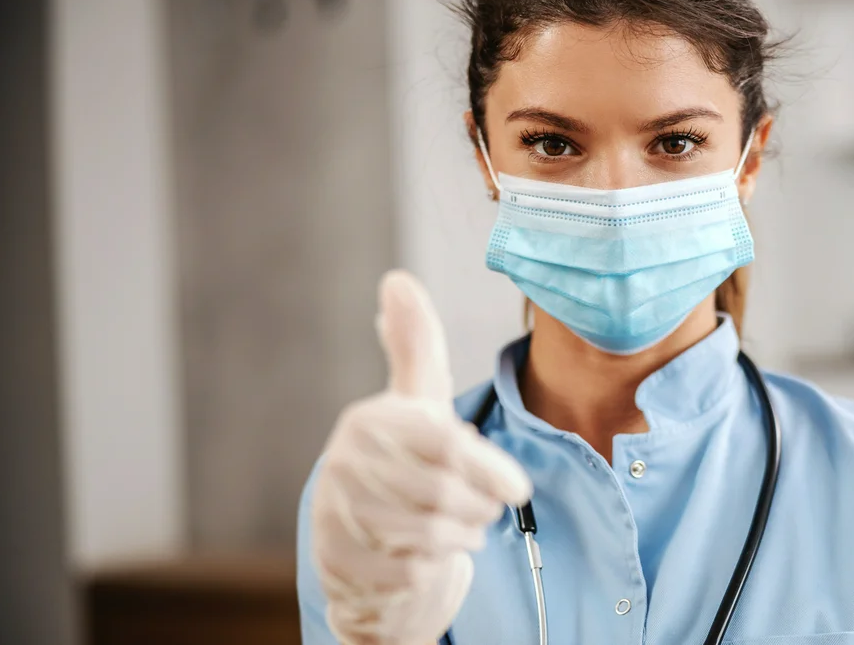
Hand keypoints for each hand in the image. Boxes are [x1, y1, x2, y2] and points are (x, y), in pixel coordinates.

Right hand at [311, 271, 532, 643]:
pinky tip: (431, 557)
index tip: (519, 489)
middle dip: (478, 508)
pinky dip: (433, 569)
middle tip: (486, 510)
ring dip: (460, 538)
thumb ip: (415, 346)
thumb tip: (396, 281)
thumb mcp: (416, 403)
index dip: (488, 468)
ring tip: (463, 529)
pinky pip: (408, 572)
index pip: (443, 444)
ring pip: (429, 535)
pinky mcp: (335, 561)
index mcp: (372, 419)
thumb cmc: (403, 464)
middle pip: (443, 493)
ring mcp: (335, 512)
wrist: (362, 544)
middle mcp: (345, 462)